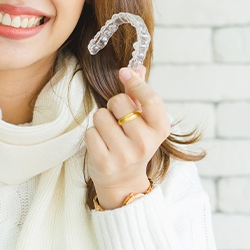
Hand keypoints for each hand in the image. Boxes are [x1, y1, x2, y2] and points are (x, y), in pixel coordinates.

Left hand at [84, 66, 170, 209]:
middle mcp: (145, 144)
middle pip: (119, 102)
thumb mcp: (143, 122)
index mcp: (159, 130)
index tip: (124, 72)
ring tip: (109, 134)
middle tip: (117, 120)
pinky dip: (91, 135)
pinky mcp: (104, 162)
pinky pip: (89, 132)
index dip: (136, 83)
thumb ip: (139, 94)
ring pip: (100, 116)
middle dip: (113, 105)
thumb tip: (137, 67)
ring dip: (100, 121)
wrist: (123, 182)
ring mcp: (124, 155)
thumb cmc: (133, 144)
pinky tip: (101, 144)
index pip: (151, 100)